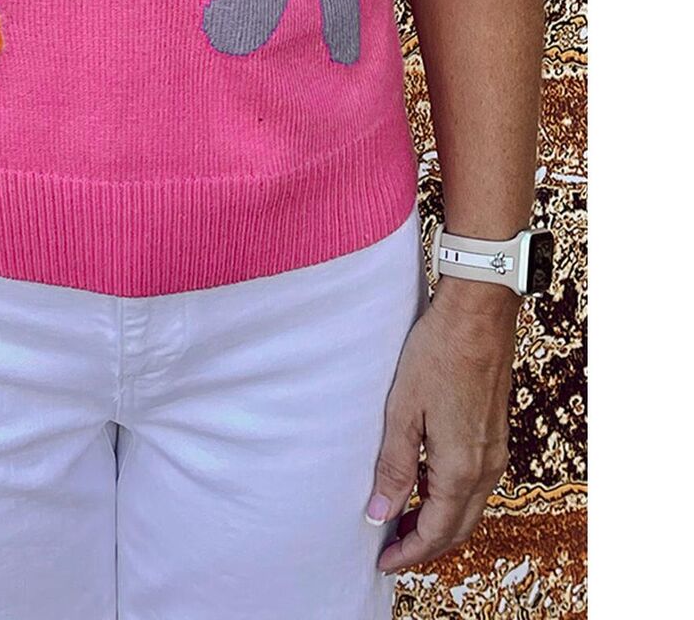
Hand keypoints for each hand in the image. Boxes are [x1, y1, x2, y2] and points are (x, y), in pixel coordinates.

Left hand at [367, 280, 518, 573]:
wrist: (478, 315)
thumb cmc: (437, 353)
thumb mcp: (403, 410)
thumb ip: (394, 466)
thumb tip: (379, 514)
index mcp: (461, 468)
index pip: (436, 531)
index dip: (409, 552)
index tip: (382, 561)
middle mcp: (486, 468)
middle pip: (458, 528)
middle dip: (425, 545)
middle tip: (390, 548)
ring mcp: (495, 452)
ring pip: (469, 508)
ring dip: (439, 522)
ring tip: (402, 519)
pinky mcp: (496, 435)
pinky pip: (476, 485)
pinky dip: (451, 498)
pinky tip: (426, 484)